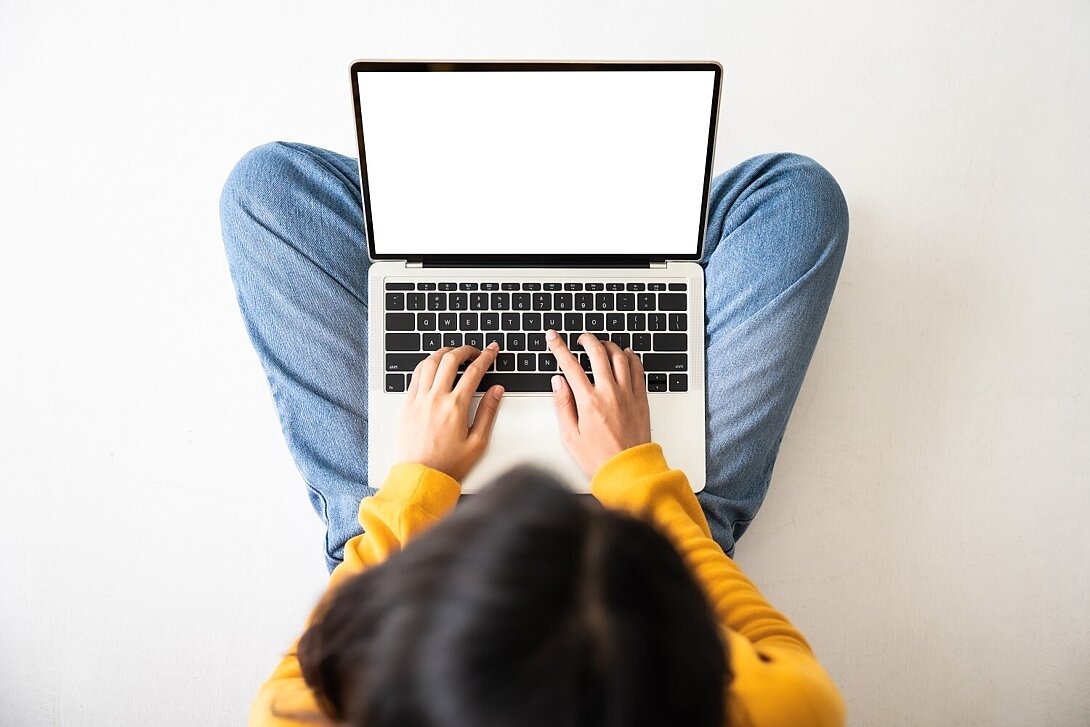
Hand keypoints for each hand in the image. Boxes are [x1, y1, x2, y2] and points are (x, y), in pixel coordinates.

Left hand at [397, 343, 504, 480]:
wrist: (421, 477)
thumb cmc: (448, 464)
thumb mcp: (477, 442)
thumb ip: (488, 412)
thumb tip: (497, 390)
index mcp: (455, 407)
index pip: (474, 371)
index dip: (486, 356)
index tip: (492, 350)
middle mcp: (435, 399)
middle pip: (450, 359)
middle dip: (465, 349)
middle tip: (474, 351)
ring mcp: (418, 400)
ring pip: (430, 362)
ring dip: (444, 352)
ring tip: (454, 354)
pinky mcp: (407, 404)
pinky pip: (415, 375)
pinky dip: (426, 364)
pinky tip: (433, 366)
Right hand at [546, 330, 651, 477]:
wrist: (628, 471)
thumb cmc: (599, 458)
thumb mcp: (570, 435)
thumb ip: (563, 405)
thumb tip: (558, 382)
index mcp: (589, 402)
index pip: (570, 365)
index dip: (559, 347)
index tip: (554, 337)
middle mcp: (609, 393)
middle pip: (598, 353)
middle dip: (586, 340)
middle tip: (581, 339)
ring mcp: (628, 394)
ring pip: (619, 357)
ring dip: (608, 345)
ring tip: (601, 346)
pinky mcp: (641, 398)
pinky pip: (638, 369)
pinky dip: (630, 357)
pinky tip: (625, 355)